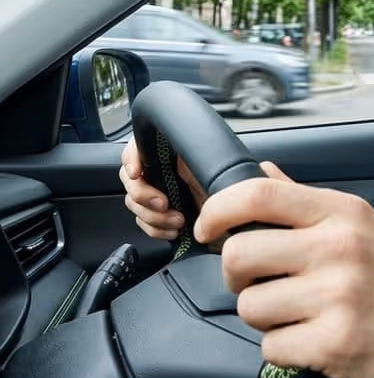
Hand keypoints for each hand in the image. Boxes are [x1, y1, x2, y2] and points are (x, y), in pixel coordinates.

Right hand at [119, 135, 284, 246]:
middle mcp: (162, 171)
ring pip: (134, 202)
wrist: (238, 221)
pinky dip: (155, 229)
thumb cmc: (232, 188)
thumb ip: (198, 155)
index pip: (137, 146)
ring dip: (152, 215)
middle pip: (130, 178)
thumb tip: (181, 153)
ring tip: (178, 221)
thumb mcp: (215, 166)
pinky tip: (173, 230)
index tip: (136, 172)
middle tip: (163, 204)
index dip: (131, 158)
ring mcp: (159, 193)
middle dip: (143, 194)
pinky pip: (143, 222)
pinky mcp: (160, 215)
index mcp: (172, 153)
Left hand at [195, 175, 373, 377]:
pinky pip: (271, 347)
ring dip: (266, 320)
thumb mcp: (363, 231)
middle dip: (239, 278)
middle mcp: (341, 247)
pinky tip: (317, 344)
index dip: (217, 211)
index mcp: (345, 214)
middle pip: (238, 255)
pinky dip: (287, 352)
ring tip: (304, 318)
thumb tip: (262, 170)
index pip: (259, 194)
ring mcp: (339, 295)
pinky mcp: (336, 342)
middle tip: (266, 286)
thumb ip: (306, 203)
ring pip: (249, 306)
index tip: (206, 230)